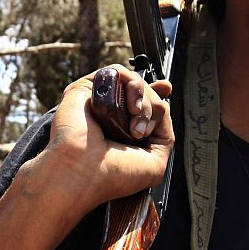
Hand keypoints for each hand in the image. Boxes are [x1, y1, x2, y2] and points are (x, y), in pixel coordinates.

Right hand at [24, 65, 172, 216]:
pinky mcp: (85, 89)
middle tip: (141, 130)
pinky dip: (132, 85)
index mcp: (124, 131)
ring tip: (135, 122)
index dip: (157, 92)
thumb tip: (163, 109)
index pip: (143, 103)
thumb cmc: (112, 176)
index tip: (166, 88)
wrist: (82, 173)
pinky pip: (116, 72)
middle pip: (145, 93)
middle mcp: (111, 116)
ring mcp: (98, 102)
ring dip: (144, 100)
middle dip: (154, 109)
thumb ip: (165, 135)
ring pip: (134, 82)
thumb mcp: (155, 163)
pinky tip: (130, 108)